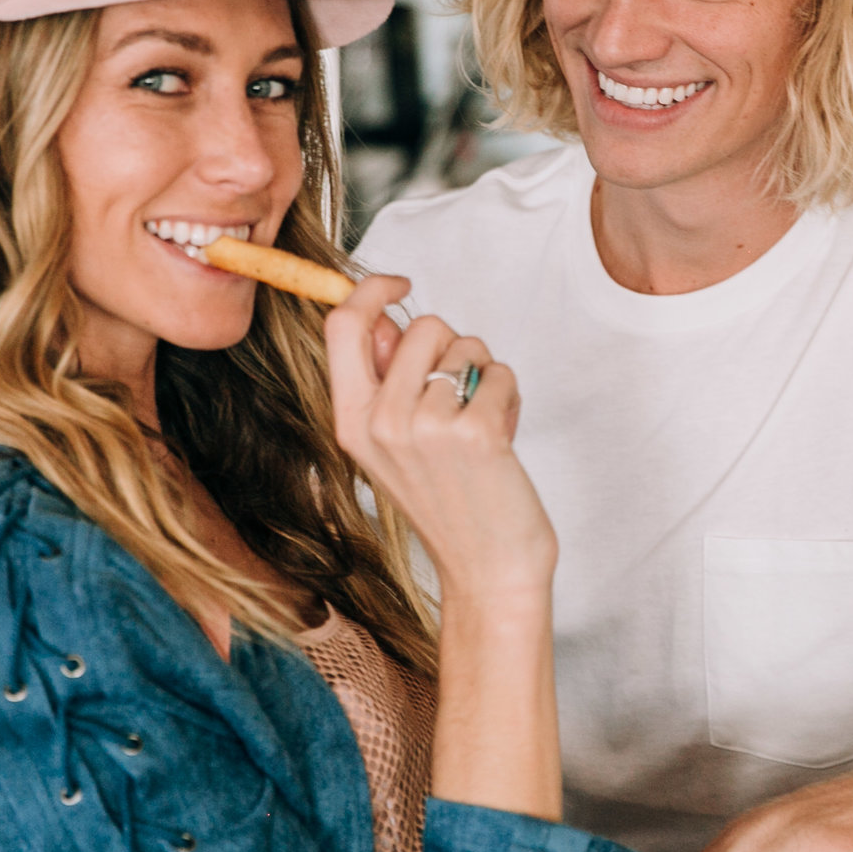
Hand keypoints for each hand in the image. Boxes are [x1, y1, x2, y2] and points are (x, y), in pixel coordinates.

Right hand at [324, 275, 554, 602]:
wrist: (488, 570)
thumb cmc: (449, 502)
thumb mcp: (395, 445)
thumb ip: (386, 383)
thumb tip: (386, 319)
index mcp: (351, 422)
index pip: (342, 327)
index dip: (370, 289)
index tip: (399, 282)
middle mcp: (381, 423)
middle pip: (420, 325)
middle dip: (452, 344)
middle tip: (461, 393)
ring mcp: (427, 428)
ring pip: (465, 345)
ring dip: (484, 374)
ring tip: (482, 423)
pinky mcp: (476, 432)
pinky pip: (498, 373)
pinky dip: (509, 395)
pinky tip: (504, 439)